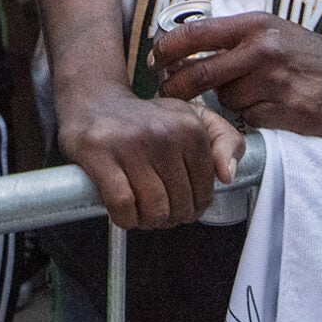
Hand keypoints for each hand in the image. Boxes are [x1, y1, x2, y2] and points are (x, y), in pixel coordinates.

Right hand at [54, 77, 243, 229]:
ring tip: (142, 211)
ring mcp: (130, 142)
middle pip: (180, 205)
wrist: (94, 100)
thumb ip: (225, 141)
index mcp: (190, 127)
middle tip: (158, 207)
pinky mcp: (99, 153)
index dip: (193, 207)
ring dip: (148, 221)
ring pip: (154, 209)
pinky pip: (123, 205)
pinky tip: (124, 211)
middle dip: (170, 216)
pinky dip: (125, 218)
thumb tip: (228, 175)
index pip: (204, 192)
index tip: (179, 201)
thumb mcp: (192, 119)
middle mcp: (163, 133)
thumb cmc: (145, 119)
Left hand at [155, 11, 321, 137]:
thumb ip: (232, 36)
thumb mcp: (270, 29)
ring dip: (230, 102)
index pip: (195, 34)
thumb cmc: (307, 52)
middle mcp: (263, 50)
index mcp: (254, 25)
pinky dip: (253, 116)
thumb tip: (182, 46)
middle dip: (177, 87)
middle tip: (168, 94)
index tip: (155, 61)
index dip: (167, 49)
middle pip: (199, 74)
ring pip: (226, 100)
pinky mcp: (288, 111)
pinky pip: (251, 119)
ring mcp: (276, 82)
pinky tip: (271, 108)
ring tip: (253, 93)